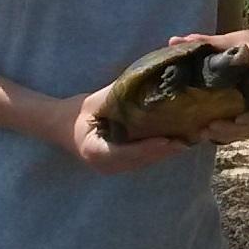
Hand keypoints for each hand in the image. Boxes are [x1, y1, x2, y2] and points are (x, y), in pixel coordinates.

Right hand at [58, 89, 184, 174]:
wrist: (59, 126)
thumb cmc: (76, 112)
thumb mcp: (95, 101)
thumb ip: (118, 96)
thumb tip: (145, 80)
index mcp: (95, 151)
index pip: (126, 152)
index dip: (148, 148)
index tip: (168, 141)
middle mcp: (105, 165)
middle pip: (140, 160)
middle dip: (165, 150)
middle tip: (189, 138)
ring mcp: (112, 168)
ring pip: (144, 162)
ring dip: (166, 152)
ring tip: (189, 139)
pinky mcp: (119, 165)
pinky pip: (142, 160)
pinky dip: (158, 151)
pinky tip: (176, 140)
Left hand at [165, 28, 248, 145]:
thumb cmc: (243, 44)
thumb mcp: (227, 40)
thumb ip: (204, 41)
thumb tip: (173, 41)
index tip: (238, 119)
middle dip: (233, 130)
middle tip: (210, 127)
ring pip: (245, 131)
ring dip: (226, 135)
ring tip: (203, 133)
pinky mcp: (246, 116)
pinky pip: (238, 131)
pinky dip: (223, 135)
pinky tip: (203, 133)